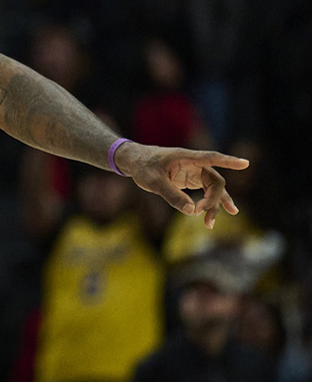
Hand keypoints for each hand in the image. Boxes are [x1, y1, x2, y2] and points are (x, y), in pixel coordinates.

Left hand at [116, 143, 249, 228]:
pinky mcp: (192, 180)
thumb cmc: (143, 167)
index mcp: (186, 158)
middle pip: (215, 182)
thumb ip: (171, 195)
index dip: (228, 161)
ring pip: (213, 189)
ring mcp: (195, 172)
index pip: (211, 158)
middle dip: (213, 200)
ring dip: (214, 205)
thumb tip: (191, 211)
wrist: (135, 162)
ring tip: (210, 223)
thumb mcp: (153, 182)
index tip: (245, 164)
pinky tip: (213, 215)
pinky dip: (209, 204)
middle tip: (201, 215)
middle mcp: (195, 164)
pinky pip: (207, 192)